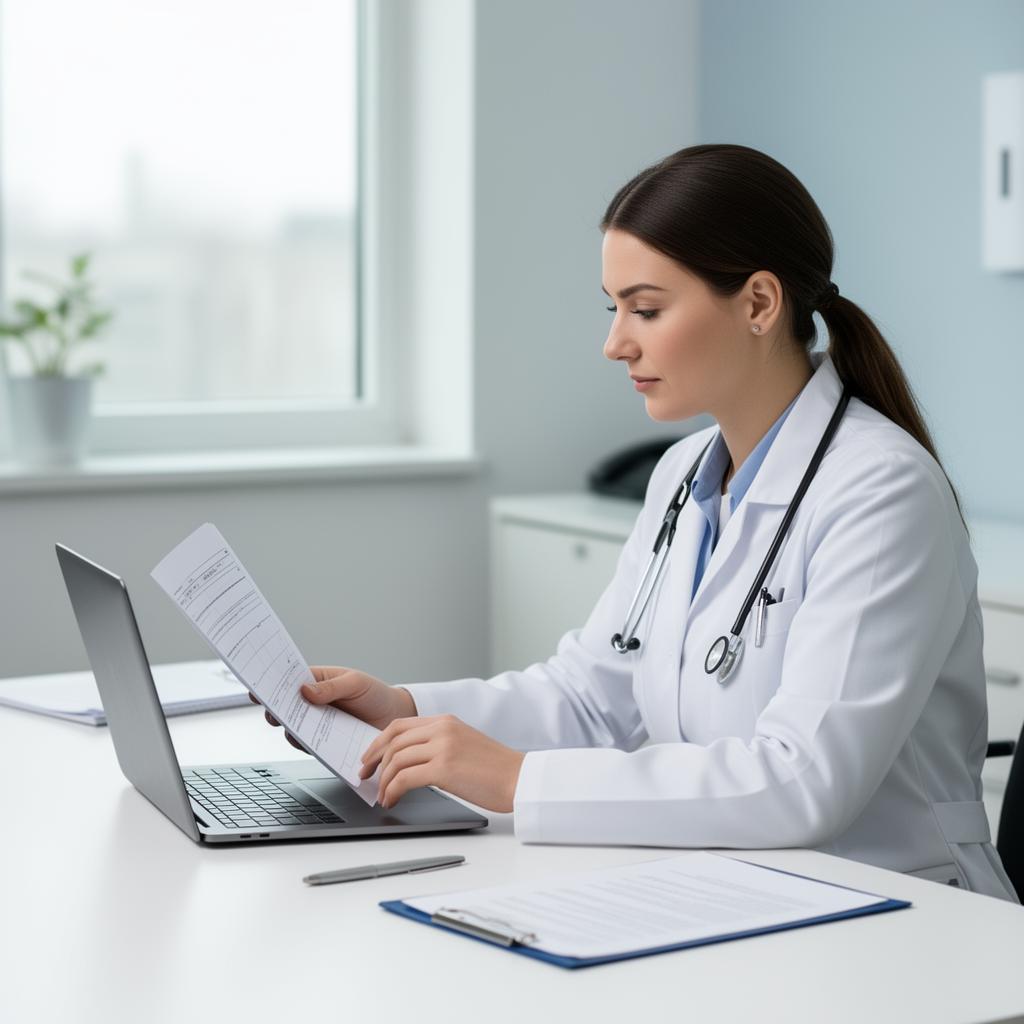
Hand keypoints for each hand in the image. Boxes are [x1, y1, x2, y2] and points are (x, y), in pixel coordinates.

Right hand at [248, 665, 416, 750]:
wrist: (394, 717)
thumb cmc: (375, 694)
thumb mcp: (355, 683)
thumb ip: (331, 687)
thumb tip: (304, 690)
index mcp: (316, 682)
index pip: (288, 681)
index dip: (271, 684)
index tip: (256, 688)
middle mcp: (313, 704)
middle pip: (285, 707)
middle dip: (274, 710)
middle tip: (272, 712)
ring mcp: (318, 724)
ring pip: (293, 729)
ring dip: (289, 729)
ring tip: (290, 728)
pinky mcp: (325, 743)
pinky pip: (310, 746)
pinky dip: (306, 745)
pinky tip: (308, 744)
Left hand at [358, 713, 524, 812]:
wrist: (520, 778)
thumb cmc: (496, 769)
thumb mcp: (464, 744)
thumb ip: (438, 744)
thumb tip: (408, 761)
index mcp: (445, 721)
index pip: (399, 725)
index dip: (378, 742)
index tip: (369, 758)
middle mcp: (442, 729)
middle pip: (393, 741)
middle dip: (374, 761)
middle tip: (365, 777)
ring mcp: (443, 747)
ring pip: (396, 761)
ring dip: (384, 781)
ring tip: (384, 796)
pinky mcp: (444, 768)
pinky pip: (404, 779)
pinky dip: (393, 791)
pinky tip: (393, 800)